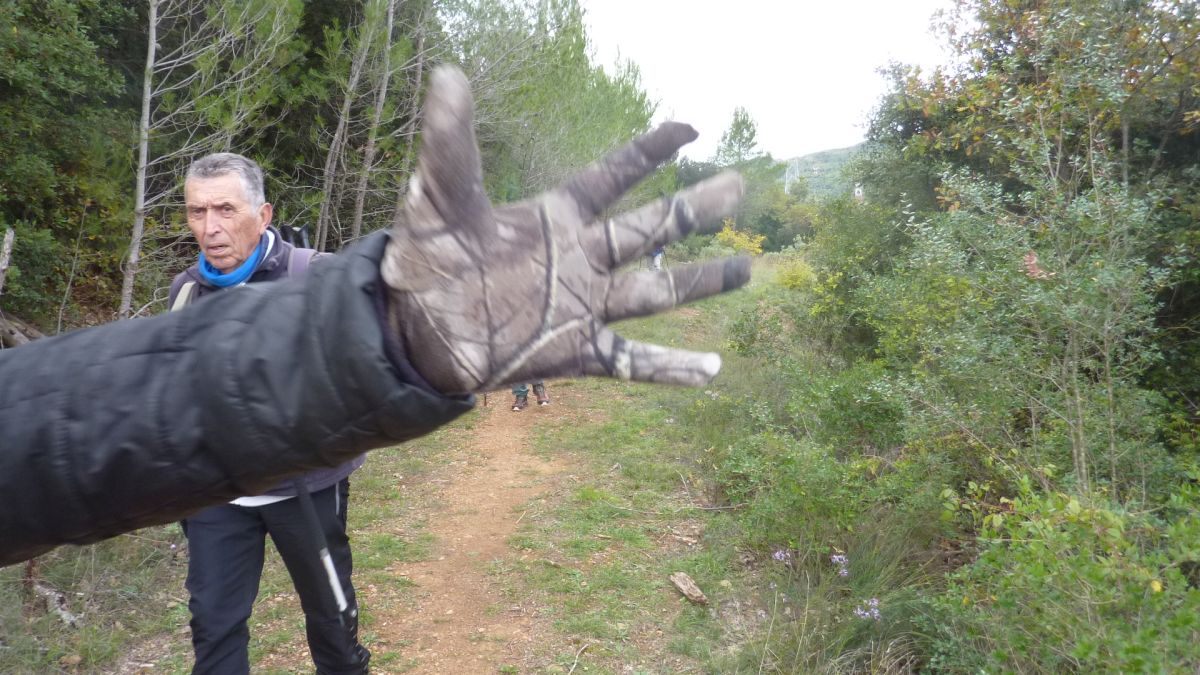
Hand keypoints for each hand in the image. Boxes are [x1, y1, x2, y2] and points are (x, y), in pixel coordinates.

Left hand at [381, 66, 748, 394]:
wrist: (415, 333)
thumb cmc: (427, 261)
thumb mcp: (436, 200)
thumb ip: (449, 144)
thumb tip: (447, 74)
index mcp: (555, 217)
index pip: (611, 178)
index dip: (647, 153)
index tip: (690, 128)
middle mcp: (580, 258)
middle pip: (650, 230)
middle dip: (695, 209)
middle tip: (739, 187)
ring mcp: (583, 306)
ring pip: (655, 292)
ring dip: (699, 282)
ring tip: (745, 268)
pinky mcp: (575, 352)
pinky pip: (631, 361)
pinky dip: (670, 368)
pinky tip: (712, 372)